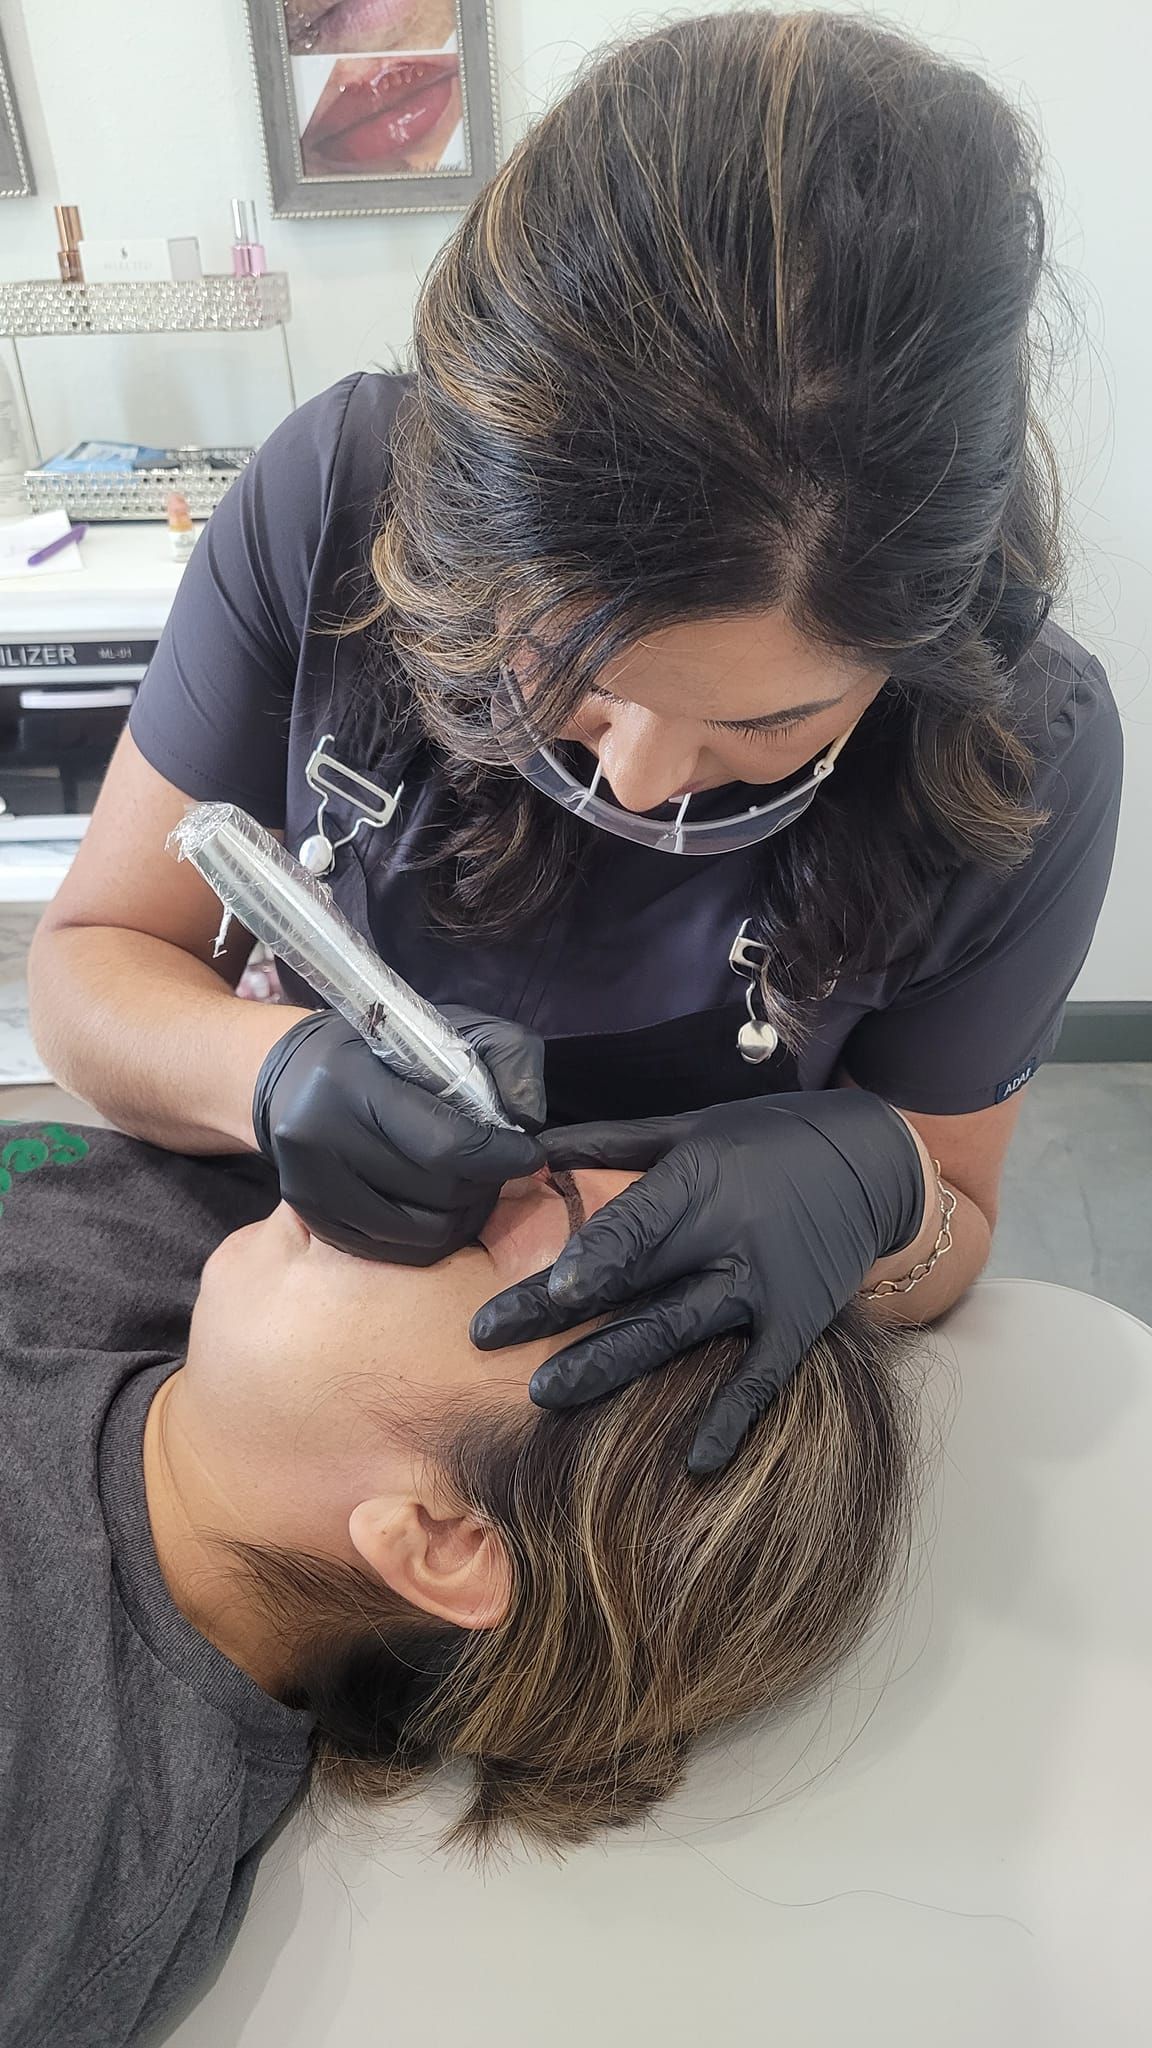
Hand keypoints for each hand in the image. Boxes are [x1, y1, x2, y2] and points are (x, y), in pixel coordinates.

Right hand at [252, 1004, 545, 1262]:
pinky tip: (439, 1205)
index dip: (500, 1157)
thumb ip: (506, 1057)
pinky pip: (395, 1249)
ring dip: (463, 1213)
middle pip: (437, 1191)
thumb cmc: (384, 1050)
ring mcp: (309, 1183)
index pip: (444, 1144)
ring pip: (421, 1231)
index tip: (528, 1154)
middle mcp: (320, 1135)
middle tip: (495, 1165)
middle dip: (484, 1182)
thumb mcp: (451, 1029)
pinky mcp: (311, 1217)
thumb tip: (529, 1120)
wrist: (295, 1075)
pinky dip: (431, 1234)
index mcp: (351, 1081)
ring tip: (470, 1184)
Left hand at [471, 1091, 923, 1474]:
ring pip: (679, 1332)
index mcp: (700, 1180)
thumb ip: (607, 1143)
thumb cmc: (761, 1141)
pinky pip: (760, 1379)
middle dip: (563, 1316)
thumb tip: (526, 1146)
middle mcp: (730, 1237)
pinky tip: (692, 1462)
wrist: (868, 1161)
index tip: (553, 1288)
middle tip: (490, 1339)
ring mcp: (765, 1287)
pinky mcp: (798, 1324)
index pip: (639, 1223)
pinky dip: (729, 1421)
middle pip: (637, 1283)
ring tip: (546, 1394)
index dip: (598, 1257)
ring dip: (611, 1365)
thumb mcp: (686, 1127)